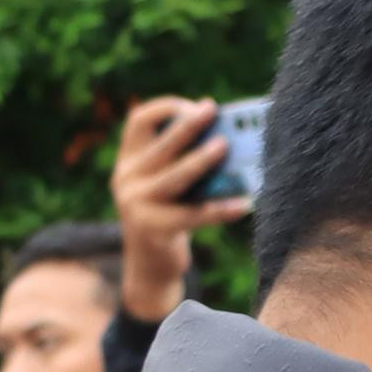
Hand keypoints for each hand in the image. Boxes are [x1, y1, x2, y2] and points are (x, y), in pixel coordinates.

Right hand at [112, 96, 243, 318]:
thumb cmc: (170, 214)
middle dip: (187, 125)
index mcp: (129, 160)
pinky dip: (221, 210)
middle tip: (212, 110)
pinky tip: (245, 204)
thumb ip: (182, 161)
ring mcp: (136, 205)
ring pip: (175, 177)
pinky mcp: (153, 230)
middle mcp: (127, 179)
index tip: (196, 105)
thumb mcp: (166, 184)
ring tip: (226, 146)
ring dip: (201, 160)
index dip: (166, 108)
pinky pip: (193, 216)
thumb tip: (229, 136)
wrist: (150, 265)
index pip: (138, 121)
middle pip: (160, 145)